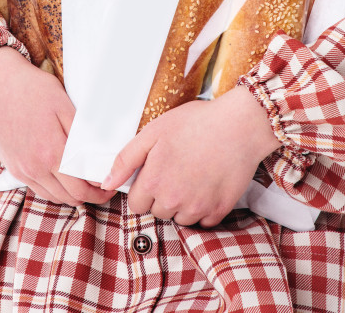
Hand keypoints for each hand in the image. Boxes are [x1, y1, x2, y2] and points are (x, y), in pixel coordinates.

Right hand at [0, 46, 114, 206]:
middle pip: (69, 197)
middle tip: (102, 187)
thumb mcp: (64, 105)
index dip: (99, 192)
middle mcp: (35, 167)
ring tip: (85, 183)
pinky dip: (54, 189)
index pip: (81, 188)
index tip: (109, 185)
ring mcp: (22, 170)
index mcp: (51, 152)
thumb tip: (99, 157)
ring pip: (53, 197)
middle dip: (89, 196)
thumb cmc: (34, 90)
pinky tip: (63, 178)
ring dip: (71, 195)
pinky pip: (38, 189)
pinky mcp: (13, 167)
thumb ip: (82, 134)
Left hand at [100, 87, 281, 226]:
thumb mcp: (153, 131)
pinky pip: (204, 221)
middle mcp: (173, 200)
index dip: (144, 188)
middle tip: (177, 171)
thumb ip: (126, 159)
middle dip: (162, 197)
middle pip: (158, 212)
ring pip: (180, 219)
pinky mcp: (219, 210)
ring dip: (183, 205)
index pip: (136, 205)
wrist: (240, 125)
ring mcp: (198, 208)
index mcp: (153, 181)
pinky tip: (209, 184)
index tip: (155, 175)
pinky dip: (205, 208)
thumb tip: (105, 183)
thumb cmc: (196, 123)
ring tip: (194, 176)